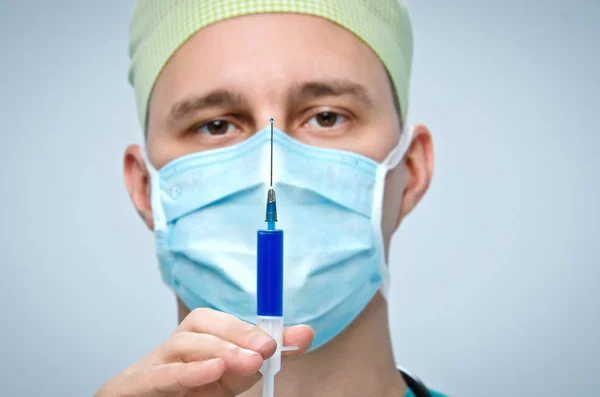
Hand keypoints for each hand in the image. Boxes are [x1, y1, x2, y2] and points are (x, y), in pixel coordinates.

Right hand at [95, 308, 313, 396]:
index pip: (217, 320)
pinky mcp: (132, 387)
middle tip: (265, 349)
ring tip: (245, 361)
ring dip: (216, 349)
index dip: (247, 324)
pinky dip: (187, 372)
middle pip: (198, 324)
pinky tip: (212, 370)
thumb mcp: (234, 377)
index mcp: (194, 340)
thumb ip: (264, 356)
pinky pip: (158, 376)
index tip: (278, 339)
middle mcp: (172, 348)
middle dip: (236, 333)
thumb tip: (305, 333)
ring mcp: (150, 367)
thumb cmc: (190, 395)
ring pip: (180, 345)